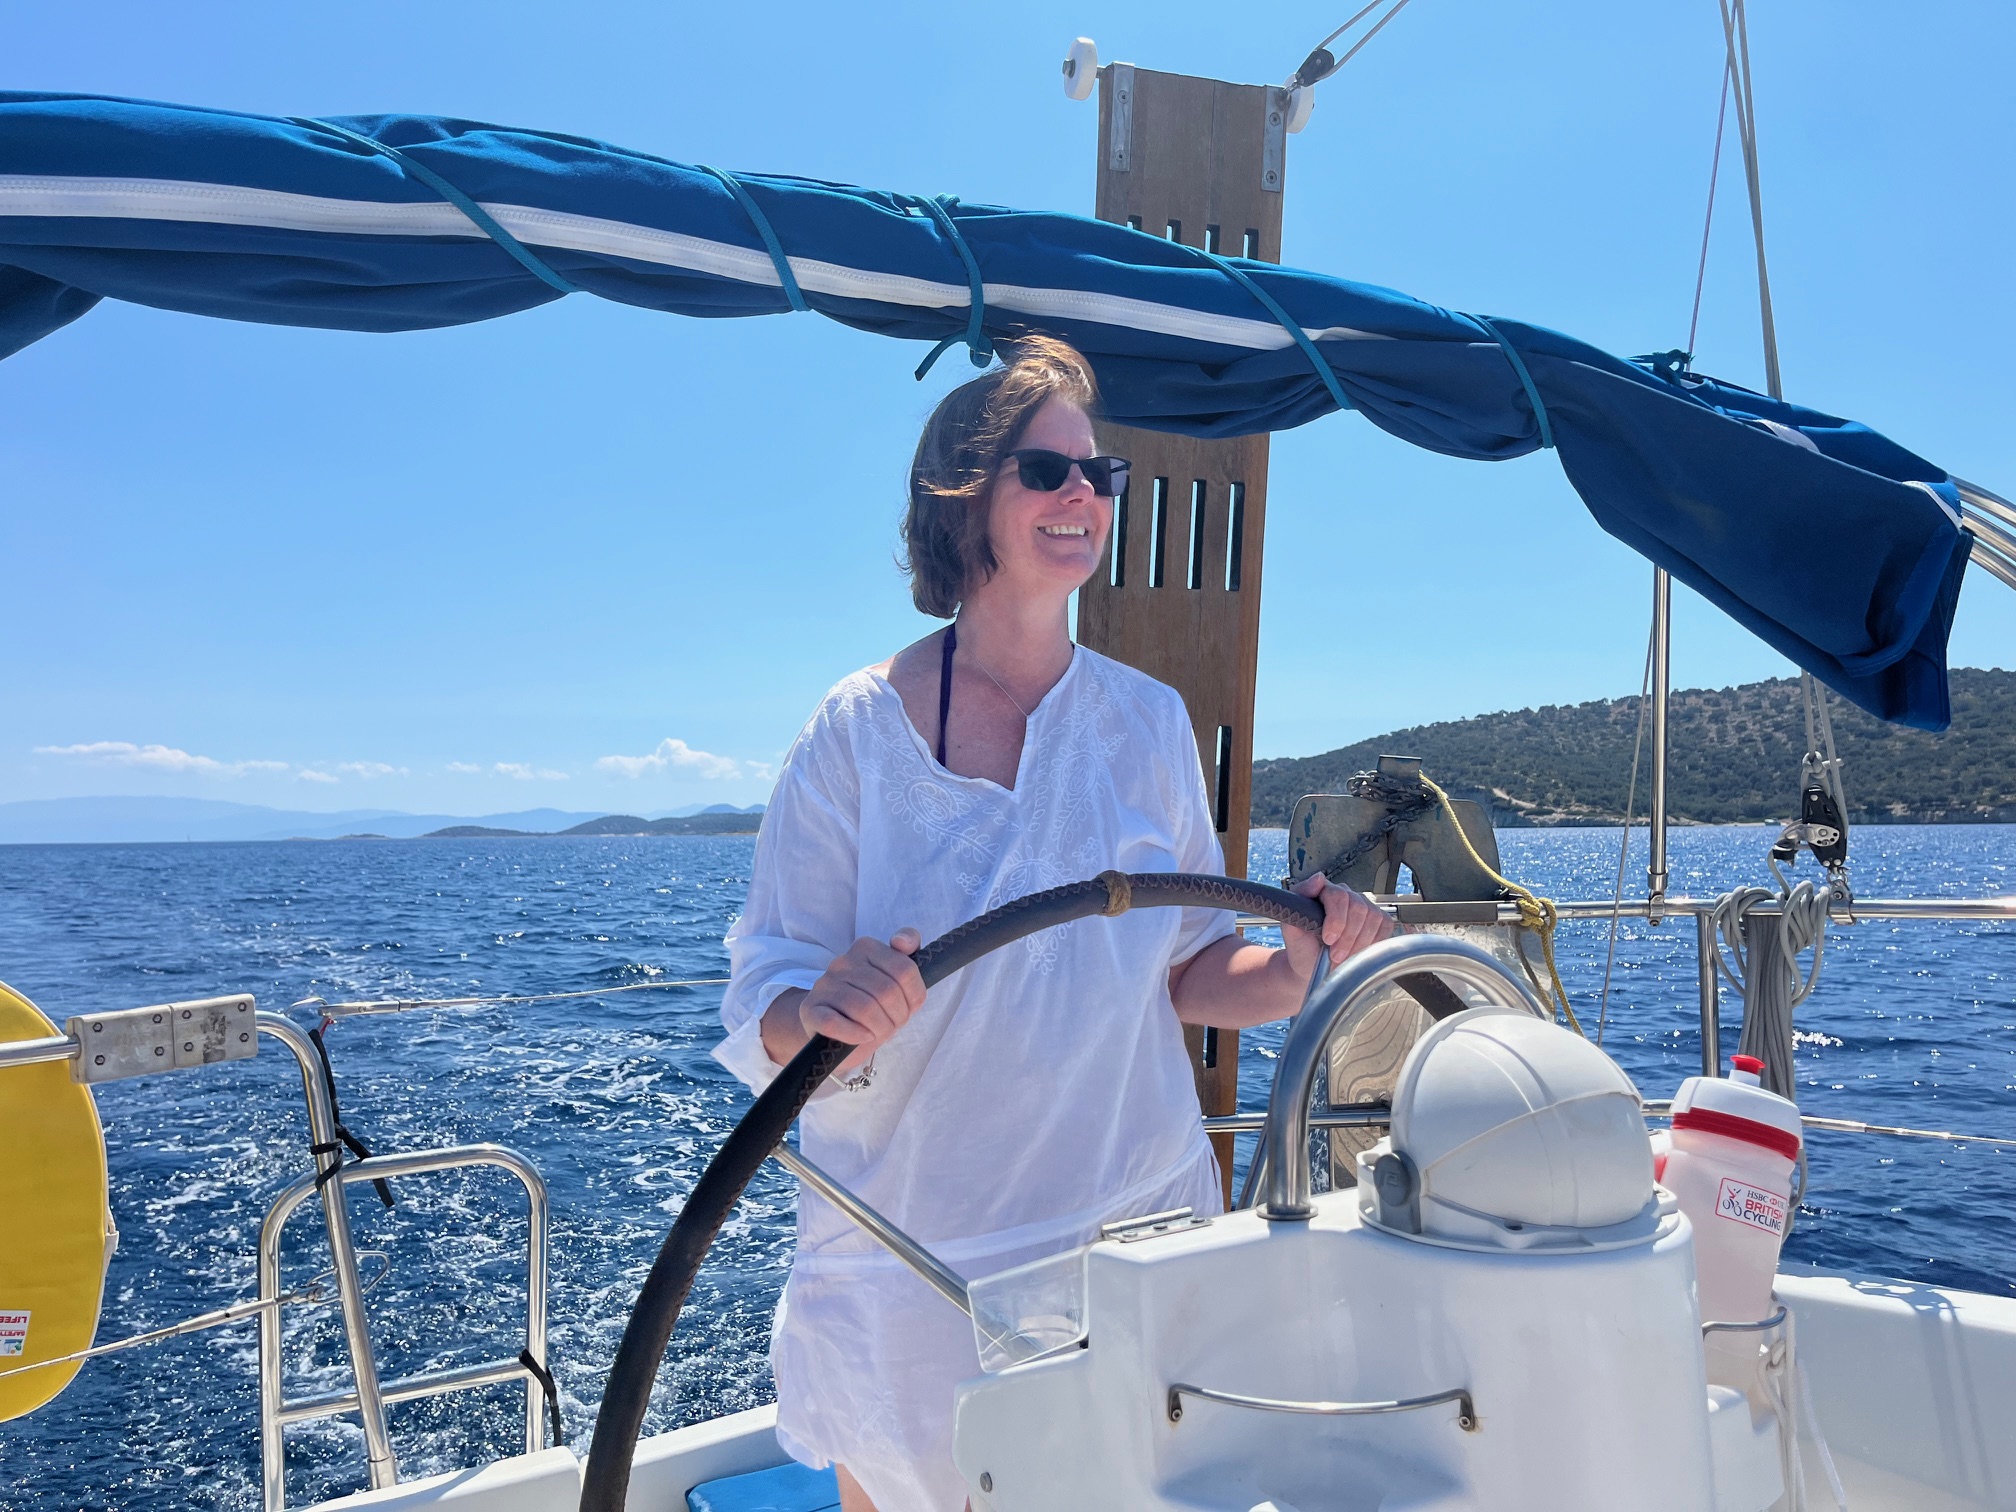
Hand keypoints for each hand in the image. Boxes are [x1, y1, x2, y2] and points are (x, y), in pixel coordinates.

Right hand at [799, 929, 924, 1072]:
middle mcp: (842, 962)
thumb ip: (907, 955)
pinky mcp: (809, 1010)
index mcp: (866, 948)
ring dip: (879, 1028)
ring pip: (864, 1008)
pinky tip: (862, 1037)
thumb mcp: (895, 982)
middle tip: (893, 1025)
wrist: (833, 1031)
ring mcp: (824, 985)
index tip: (908, 1007)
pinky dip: (854, 1034)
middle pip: (887, 991)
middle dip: (897, 1016)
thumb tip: (902, 943)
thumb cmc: (872, 1005)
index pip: (905, 970)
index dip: (913, 997)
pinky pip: (834, 1023)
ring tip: (879, 1033)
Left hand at [1286, 872, 1397, 978]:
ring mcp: (1363, 906)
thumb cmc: (1301, 946)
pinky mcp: (1378, 920)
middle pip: (1358, 908)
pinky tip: (1358, 952)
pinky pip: (1385, 926)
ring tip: (1344, 957)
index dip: (1336, 919)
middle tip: (1335, 955)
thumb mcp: (1290, 928)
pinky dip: (1373, 943)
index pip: (1338, 895)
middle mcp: (1346, 894)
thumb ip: (1296, 902)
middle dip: (1348, 936)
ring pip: (1374, 918)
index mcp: (1323, 890)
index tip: (1328, 939)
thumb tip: (1318, 878)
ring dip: (1360, 943)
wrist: (1313, 965)